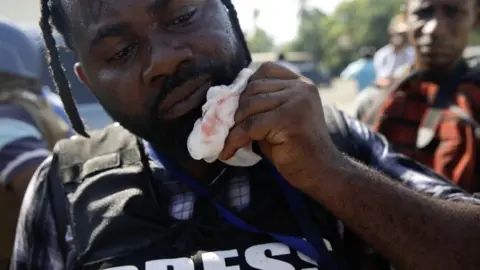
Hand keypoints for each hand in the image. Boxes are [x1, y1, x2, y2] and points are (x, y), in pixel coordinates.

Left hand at [219, 62, 341, 189]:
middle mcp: (301, 88)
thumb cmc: (297, 150)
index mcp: (302, 84)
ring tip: (228, 142)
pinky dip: (235, 139)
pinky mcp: (289, 118)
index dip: (248, 86)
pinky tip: (228, 152)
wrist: (321, 173)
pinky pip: (250, 126)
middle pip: (254, 88)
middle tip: (225, 128)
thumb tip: (228, 101)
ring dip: (234, 126)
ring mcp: (297, 101)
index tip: (236, 106)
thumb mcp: (278, 119)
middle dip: (236, 110)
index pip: (266, 70)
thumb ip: (263, 106)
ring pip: (249, 106)